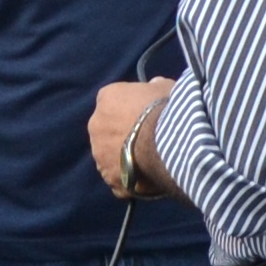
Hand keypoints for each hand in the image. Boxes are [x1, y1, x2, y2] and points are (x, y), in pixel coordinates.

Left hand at [86, 80, 174, 197]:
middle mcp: (95, 126)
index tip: (147, 114)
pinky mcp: (112, 180)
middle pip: (109, 130)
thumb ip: (156, 87)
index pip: (113, 101)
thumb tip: (154, 85)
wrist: (170, 141)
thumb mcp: (165, 88)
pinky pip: (121, 180)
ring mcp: (100, 156)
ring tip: (151, 162)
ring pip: (111, 157)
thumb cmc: (166, 109)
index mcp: (106, 98)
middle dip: (124, 134)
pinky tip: (149, 180)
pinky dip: (132, 181)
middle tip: (149, 139)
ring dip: (126, 158)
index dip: (131, 109)